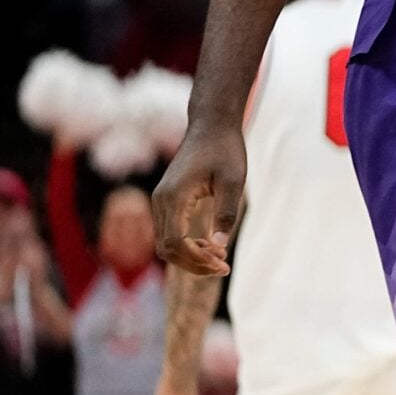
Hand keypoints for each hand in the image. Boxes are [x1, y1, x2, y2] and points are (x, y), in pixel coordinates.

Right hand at [152, 119, 246, 274]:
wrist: (211, 127)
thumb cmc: (225, 151)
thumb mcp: (234, 181)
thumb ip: (226, 213)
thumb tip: (220, 246)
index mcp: (173, 197)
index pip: (175, 243)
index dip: (196, 260)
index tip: (222, 264)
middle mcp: (160, 201)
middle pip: (166, 249)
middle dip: (194, 264)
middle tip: (224, 267)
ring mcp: (161, 201)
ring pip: (166, 244)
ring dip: (191, 257)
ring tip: (221, 259)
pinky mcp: (167, 201)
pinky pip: (169, 233)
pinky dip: (187, 245)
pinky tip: (212, 245)